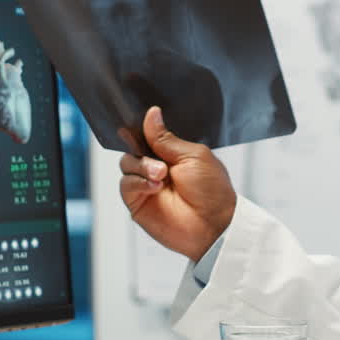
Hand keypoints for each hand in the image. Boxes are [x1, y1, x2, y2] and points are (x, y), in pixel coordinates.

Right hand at [119, 107, 234, 261]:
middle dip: (143, 150)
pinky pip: (126, 185)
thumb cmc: (212, 191)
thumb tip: (151, 114)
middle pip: (133, 147)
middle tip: (161, 163)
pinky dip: (137, 182)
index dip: (142, 129)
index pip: (148, 135)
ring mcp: (146, 184)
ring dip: (142, 167)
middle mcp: (157, 166)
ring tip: (161, 176)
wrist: (213, 225)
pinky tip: (154, 186)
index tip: (139, 124)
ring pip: (127, 164)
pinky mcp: (138, 202)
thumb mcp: (193, 155)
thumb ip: (166, 138)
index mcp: (172, 153)